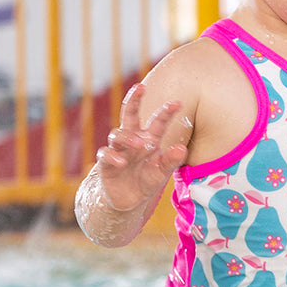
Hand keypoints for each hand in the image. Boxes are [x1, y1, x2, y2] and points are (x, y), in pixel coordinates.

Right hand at [95, 83, 188, 211]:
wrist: (127, 200)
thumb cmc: (146, 180)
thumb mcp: (161, 172)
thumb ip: (171, 161)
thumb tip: (181, 148)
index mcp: (149, 139)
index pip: (157, 122)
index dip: (166, 112)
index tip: (177, 103)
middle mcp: (132, 139)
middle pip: (129, 114)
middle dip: (134, 99)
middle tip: (140, 87)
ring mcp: (117, 149)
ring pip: (117, 134)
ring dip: (128, 137)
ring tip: (140, 145)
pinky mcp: (105, 162)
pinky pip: (105, 154)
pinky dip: (113, 156)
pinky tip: (122, 163)